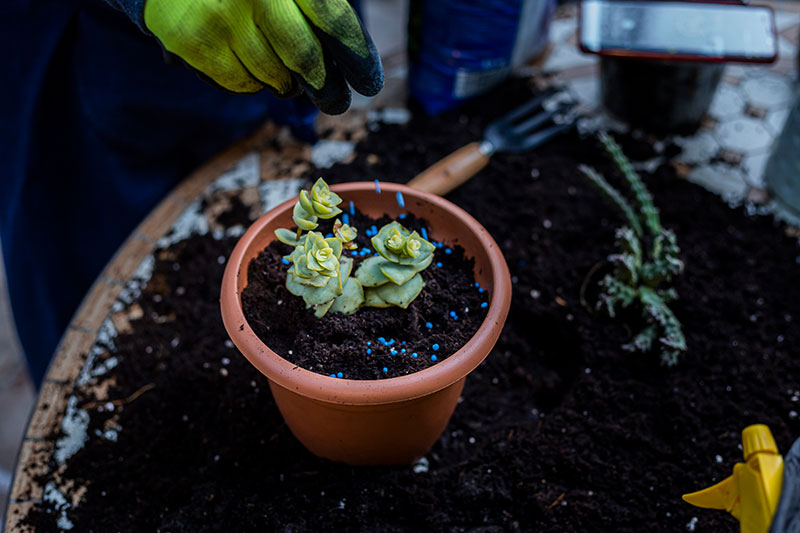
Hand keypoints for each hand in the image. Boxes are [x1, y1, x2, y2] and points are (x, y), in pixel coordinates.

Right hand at [144, 0, 382, 113]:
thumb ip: (317, 8)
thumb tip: (351, 58)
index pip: (333, 20)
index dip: (357, 57)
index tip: (369, 83)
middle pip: (305, 58)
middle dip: (326, 87)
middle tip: (336, 101)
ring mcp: (220, 17)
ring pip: (273, 78)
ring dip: (287, 84)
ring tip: (288, 77)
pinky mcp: (191, 41)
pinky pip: (240, 84)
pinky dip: (254, 83)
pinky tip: (252, 65)